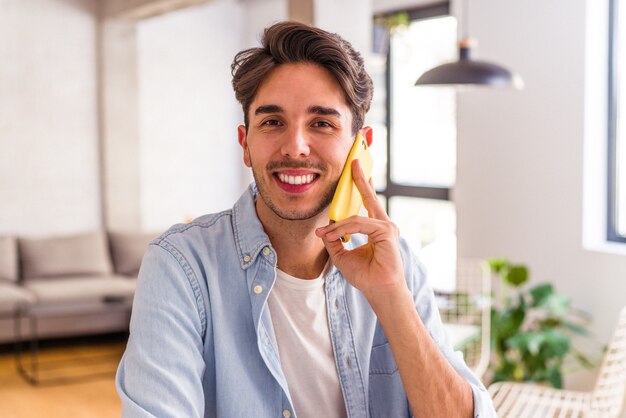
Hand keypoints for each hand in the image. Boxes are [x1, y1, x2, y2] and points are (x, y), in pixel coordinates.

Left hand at [316, 159, 406, 301]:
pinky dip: (343, 230)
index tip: (355, 173)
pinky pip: (358, 225)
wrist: (380, 291)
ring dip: (337, 226)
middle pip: (370, 197)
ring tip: (324, 233)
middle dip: (361, 179)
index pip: (367, 203)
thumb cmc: (366, 276)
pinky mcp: (386, 232)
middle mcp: (384, 225)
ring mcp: (387, 227)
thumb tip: (323, 230)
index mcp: (377, 228)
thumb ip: (334, 241)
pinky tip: (332, 236)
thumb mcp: (342, 256)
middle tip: (354, 161)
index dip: (360, 188)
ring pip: (355, 218)